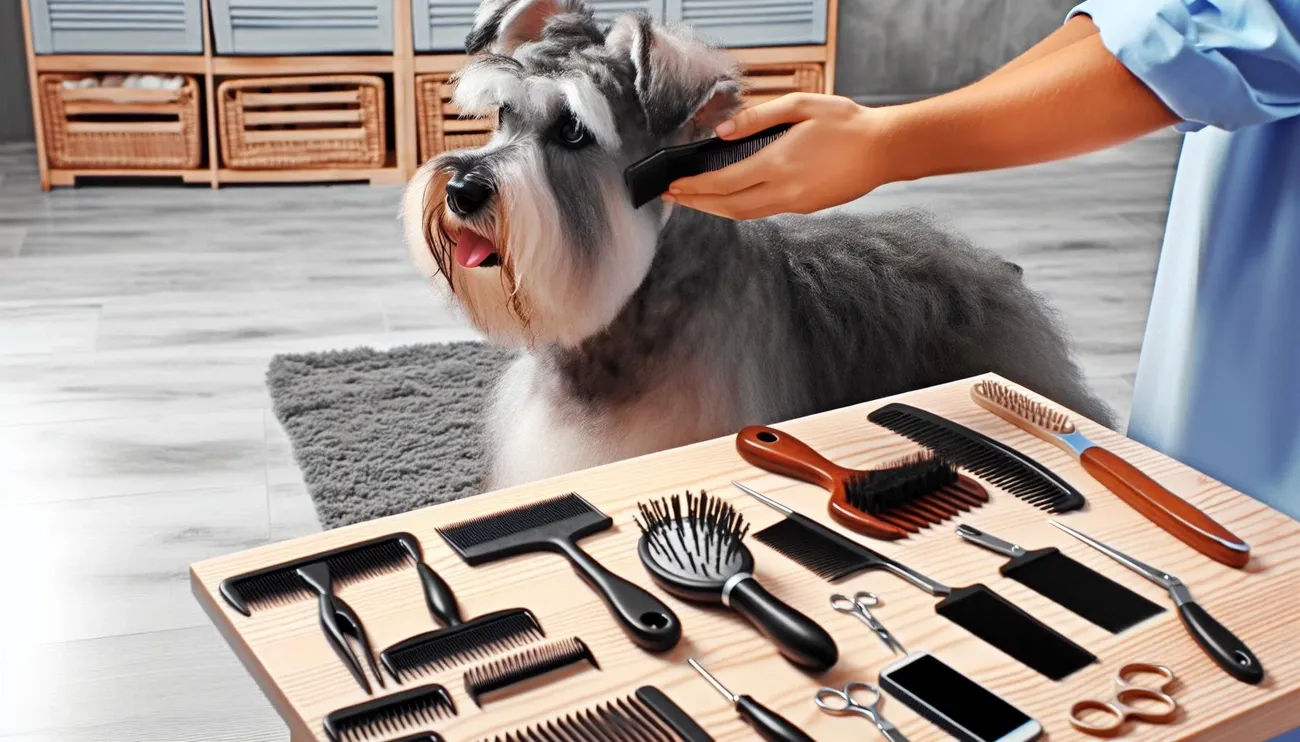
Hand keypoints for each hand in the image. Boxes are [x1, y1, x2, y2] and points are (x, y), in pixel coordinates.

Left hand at [665, 93, 890, 218]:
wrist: (885, 149)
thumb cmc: (846, 123)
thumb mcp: (799, 106)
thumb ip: (756, 118)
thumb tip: (721, 131)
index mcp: (778, 164)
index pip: (723, 183)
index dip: (695, 187)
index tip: (675, 185)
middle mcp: (784, 191)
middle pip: (728, 206)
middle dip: (697, 203)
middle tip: (674, 197)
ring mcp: (795, 204)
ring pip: (745, 214)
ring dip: (716, 209)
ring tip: (696, 201)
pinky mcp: (806, 207)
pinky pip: (764, 211)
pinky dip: (741, 207)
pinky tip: (732, 198)